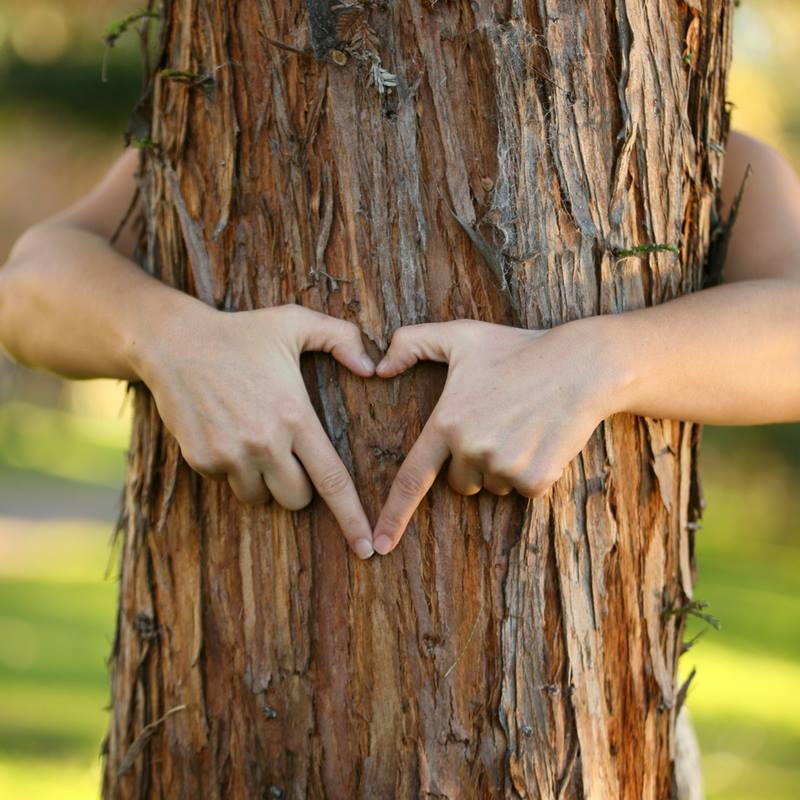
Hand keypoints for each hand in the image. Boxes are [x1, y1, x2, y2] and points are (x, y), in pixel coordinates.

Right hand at [136, 301, 376, 558]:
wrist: (173, 342)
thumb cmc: (241, 331)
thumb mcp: (295, 322)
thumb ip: (342, 338)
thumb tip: (374, 368)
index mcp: (294, 417)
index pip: (332, 480)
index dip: (352, 518)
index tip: (367, 549)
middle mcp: (264, 443)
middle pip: (297, 499)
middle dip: (300, 486)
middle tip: (288, 451)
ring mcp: (229, 455)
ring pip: (261, 497)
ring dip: (264, 479)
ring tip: (254, 436)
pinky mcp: (201, 460)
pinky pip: (228, 483)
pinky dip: (232, 467)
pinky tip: (226, 431)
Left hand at [370, 318, 620, 554]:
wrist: (582, 365)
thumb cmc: (517, 348)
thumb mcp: (461, 335)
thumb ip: (411, 343)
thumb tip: (378, 369)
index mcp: (447, 422)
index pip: (412, 478)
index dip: (393, 515)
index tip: (379, 544)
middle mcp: (471, 448)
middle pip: (459, 481)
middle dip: (472, 463)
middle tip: (497, 423)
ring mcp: (504, 466)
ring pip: (493, 486)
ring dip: (503, 466)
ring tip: (522, 425)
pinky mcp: (536, 478)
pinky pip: (524, 490)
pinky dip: (533, 472)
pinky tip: (541, 438)